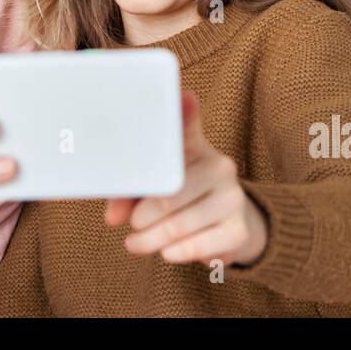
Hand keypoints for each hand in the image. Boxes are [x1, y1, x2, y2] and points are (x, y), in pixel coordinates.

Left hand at [104, 92, 267, 267]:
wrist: (226, 226)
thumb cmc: (179, 198)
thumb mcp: (153, 188)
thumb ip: (130, 194)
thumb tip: (112, 217)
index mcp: (194, 147)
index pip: (188, 126)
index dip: (185, 112)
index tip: (183, 96)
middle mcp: (218, 166)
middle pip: (170, 192)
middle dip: (141, 215)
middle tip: (131, 224)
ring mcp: (232, 197)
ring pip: (179, 223)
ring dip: (150, 239)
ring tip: (135, 243)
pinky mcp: (238, 229)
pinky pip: (199, 245)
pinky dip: (176, 253)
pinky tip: (166, 253)